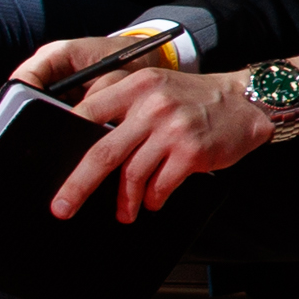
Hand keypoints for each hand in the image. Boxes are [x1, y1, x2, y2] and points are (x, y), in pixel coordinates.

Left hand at [48, 60, 296, 221]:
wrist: (245, 102)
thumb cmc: (193, 99)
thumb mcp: (155, 87)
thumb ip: (122, 104)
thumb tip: (84, 140)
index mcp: (136, 86)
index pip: (88, 113)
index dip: (67, 141)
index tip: (54, 166)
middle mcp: (152, 106)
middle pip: (102, 153)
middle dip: (77, 185)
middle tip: (62, 207)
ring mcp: (173, 130)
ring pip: (132, 175)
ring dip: (124, 201)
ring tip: (124, 212)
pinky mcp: (192, 152)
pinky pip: (161, 186)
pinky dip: (153, 199)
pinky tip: (154, 200)